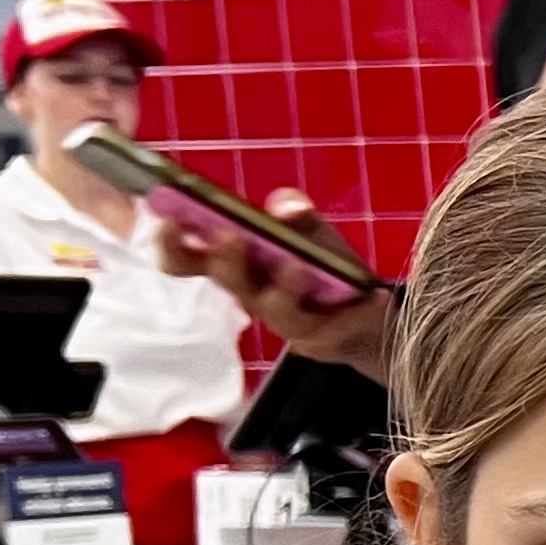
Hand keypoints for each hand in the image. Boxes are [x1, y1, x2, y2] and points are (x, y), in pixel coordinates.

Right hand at [157, 186, 391, 372]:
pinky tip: (376, 296)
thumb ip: (297, 216)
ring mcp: (289, 322)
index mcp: (239, 266)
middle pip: (229, 281)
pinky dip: (361, 308)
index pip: (188, 260)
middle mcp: (254, 295)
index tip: (169, 220)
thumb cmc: (324, 270)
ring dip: (285, 287)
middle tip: (231, 234)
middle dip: (227, 258)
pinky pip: (341, 325)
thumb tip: (286, 204)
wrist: (368, 321)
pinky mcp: (326, 339)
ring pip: (278, 310)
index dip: (172, 244)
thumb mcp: (311, 235)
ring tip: (298, 266)